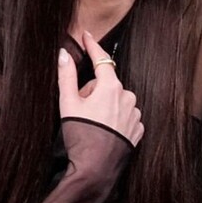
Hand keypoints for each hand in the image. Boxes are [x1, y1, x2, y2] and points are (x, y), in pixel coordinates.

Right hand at [57, 30, 142, 144]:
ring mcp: (135, 113)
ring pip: (116, 100)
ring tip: (93, 124)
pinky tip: (104, 131)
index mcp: (111, 87)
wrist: (96, 167)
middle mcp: (128, 97)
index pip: (101, 60)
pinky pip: (124, 115)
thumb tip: (63, 54)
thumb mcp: (68, 103)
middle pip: (106, 84)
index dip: (92, 46)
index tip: (87, 35)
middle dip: (93, 91)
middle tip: (81, 109)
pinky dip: (114, 119)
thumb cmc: (81, 134)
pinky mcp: (138, 128)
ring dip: (104, 106)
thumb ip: (66, 76)